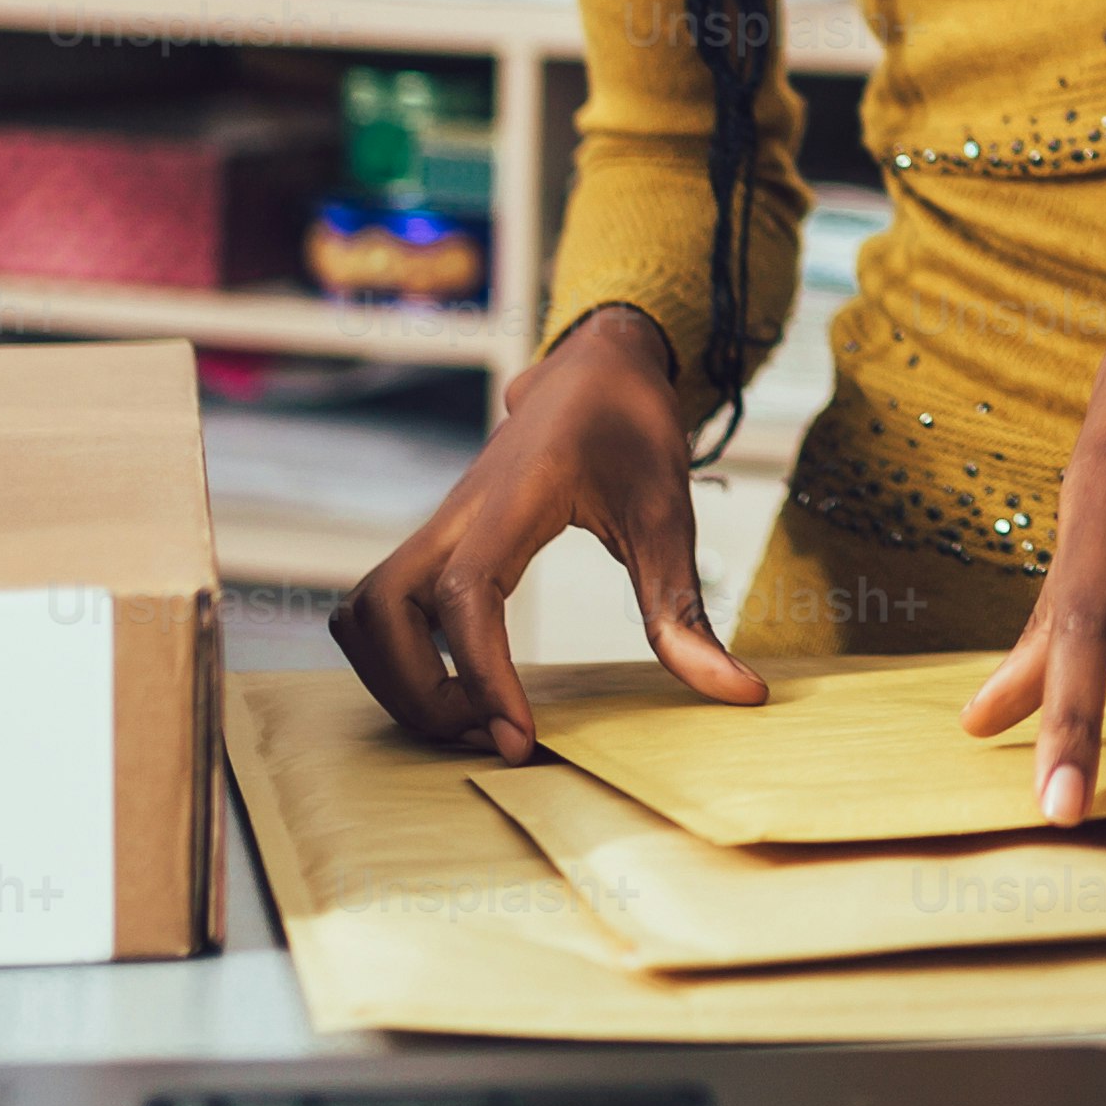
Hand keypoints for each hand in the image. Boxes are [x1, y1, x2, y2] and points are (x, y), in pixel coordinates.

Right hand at [334, 301, 760, 764]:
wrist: (595, 366)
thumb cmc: (632, 429)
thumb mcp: (670, 512)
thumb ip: (685, 609)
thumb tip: (741, 693)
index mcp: (514, 498)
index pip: (469, 593)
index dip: (483, 673)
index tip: (520, 738)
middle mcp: (457, 514)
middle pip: (381, 610)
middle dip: (421, 692)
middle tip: (497, 732)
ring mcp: (436, 528)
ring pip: (364, 614)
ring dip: (399, 682)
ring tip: (477, 718)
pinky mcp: (433, 543)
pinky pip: (378, 610)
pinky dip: (396, 661)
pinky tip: (462, 688)